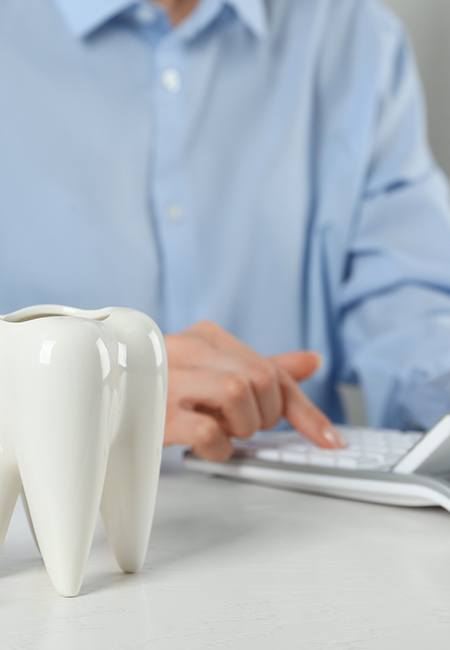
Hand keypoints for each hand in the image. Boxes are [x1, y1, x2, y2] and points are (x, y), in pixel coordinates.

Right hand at [164, 320, 344, 460]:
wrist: (102, 395)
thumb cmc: (164, 386)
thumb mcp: (215, 371)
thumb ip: (264, 367)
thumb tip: (312, 361)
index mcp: (209, 336)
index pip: (273, 370)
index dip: (306, 411)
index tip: (330, 441)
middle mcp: (190, 348)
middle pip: (262, 381)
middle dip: (264, 416)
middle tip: (243, 426)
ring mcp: (170, 378)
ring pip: (239, 395)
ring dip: (241, 427)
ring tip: (221, 430)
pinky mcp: (155, 411)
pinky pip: (208, 432)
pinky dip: (218, 447)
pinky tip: (207, 446)